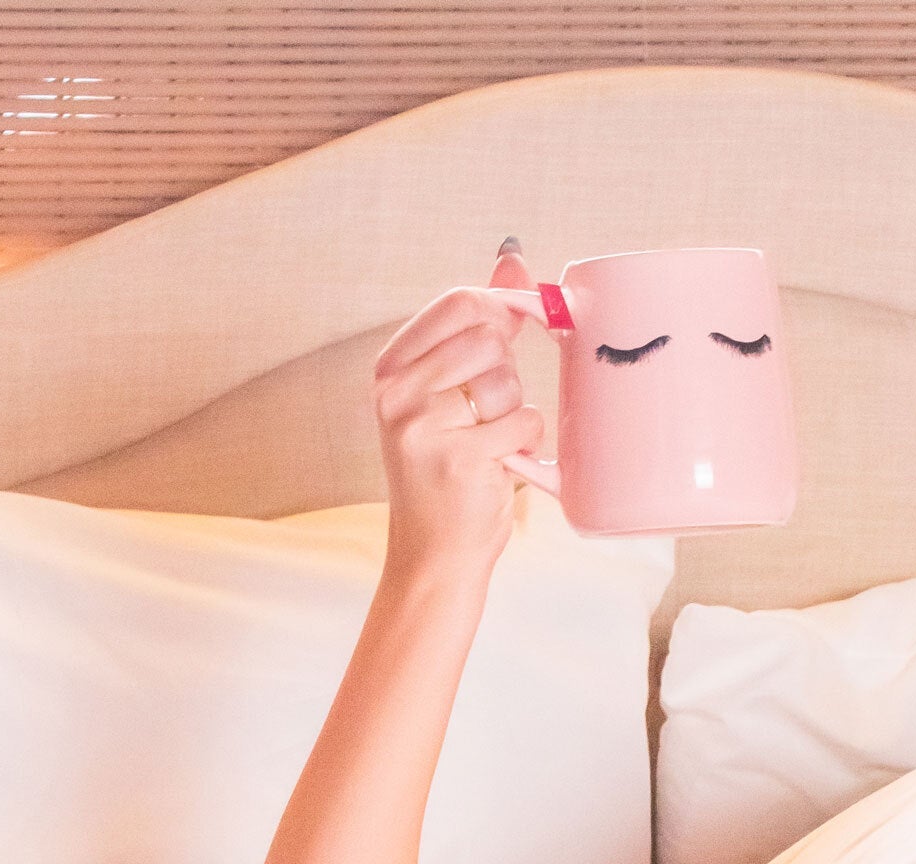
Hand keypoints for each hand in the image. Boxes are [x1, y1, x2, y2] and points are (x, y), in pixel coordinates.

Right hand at [369, 239, 545, 582]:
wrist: (434, 556)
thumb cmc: (451, 472)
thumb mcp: (453, 393)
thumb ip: (479, 325)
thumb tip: (512, 255)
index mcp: (390, 369)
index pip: (462, 304)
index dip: (503, 314)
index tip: (514, 338)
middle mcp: (395, 391)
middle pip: (488, 337)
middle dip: (506, 372)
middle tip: (486, 413)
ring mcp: (421, 424)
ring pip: (508, 382)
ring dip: (513, 415)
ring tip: (487, 447)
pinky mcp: (457, 456)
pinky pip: (524, 423)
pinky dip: (525, 448)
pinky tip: (497, 469)